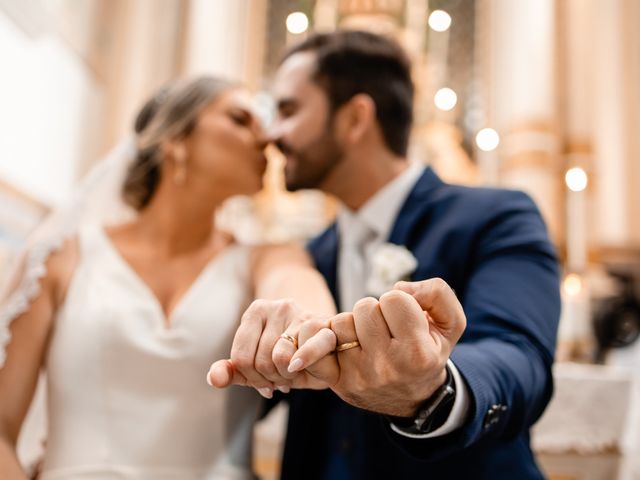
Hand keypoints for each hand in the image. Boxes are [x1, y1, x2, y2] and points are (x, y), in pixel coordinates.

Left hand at [207, 299, 333, 396]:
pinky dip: (303, 361)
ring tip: (292, 374)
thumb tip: (213, 378)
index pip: (241, 359)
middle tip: (281, 379)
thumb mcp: (258, 360)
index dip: (252, 379)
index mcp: (255, 312)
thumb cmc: (289, 351)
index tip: (264, 381)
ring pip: (281, 360)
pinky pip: (307, 348)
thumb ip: (233, 371)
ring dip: (287, 377)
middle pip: (261, 362)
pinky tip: (298, 368)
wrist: (326, 335)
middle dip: (271, 380)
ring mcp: (299, 313)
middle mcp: (276, 306)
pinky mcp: (321, 323)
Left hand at [289, 278, 465, 416]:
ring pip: (341, 323)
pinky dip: (318, 341)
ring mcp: (359, 375)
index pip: (394, 299)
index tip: (406, 319)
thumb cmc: (429, 351)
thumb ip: (436, 293)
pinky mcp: (338, 382)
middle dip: (375, 312)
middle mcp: (387, 367)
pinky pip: (316, 349)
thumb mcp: (450, 323)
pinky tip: (328, 341)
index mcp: (417, 352)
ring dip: (352, 325)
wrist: (414, 398)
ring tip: (368, 338)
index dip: (400, 302)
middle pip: (364, 307)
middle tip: (386, 329)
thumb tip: (400, 287)